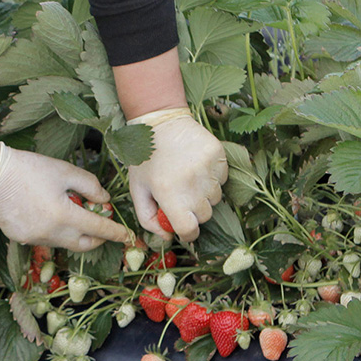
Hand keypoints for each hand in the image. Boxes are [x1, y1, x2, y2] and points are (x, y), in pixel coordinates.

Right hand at [0, 144, 134, 251]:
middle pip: (84, 244)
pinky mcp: (20, 238)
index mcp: (65, 215)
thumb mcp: (65, 171)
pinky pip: (44, 239)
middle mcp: (51, 233)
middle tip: (101, 226)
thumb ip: (90, 186)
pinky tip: (44, 213)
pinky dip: (52, 231)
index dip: (116, 232)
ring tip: (69, 213)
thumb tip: (104, 200)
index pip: (99, 229)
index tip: (128, 235)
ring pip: (64, 242)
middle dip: (97, 238)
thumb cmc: (31, 168)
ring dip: (73, 233)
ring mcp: (34, 238)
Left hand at [127, 106, 227, 240]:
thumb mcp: (137, 189)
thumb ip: (148, 218)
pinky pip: (222, 179)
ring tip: (186, 177)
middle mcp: (192, 184)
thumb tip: (167, 237)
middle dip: (193, 212)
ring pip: (215, 198)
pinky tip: (196, 165)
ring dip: (204, 194)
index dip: (187, 233)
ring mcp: (208, 169)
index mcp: (169, 194)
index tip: (183, 228)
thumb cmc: (145, 159)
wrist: (159, 123)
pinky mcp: (219, 156)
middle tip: (180, 195)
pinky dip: (212, 178)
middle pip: (204, 216)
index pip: (189, 230)